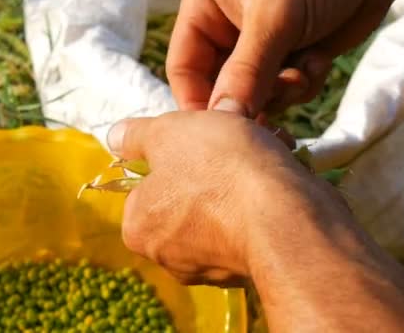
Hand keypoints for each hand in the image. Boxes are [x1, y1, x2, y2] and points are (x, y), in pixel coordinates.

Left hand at [107, 111, 403, 331]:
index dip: (174, 152)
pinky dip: (263, 200)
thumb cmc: (218, 169)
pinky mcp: (251, 269)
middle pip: (187, 195)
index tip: (200, 138)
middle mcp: (169, 257)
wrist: (287, 218)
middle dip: (212, 164)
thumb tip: (116, 137)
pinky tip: (282, 176)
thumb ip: (136, 135)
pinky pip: (251, 225)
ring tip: (266, 149)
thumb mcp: (168, 133)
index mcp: (139, 228)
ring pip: (223, 208)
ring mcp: (211, 268)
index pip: (148, 183)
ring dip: (242, 176)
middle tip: (236, 136)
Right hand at [167, 0, 398, 116]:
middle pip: (222, 87)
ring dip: (281, 94)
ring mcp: (264, 45)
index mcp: (206, 10)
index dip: (198, 103)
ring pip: (258, 94)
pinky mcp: (297, 54)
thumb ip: (247, 71)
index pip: (185, 67)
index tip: (216, 132)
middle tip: (269, 111)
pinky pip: (290, 89)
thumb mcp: (273, 16)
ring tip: (301, 73)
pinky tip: (318, 59)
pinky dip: (305, 83)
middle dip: (247, 101)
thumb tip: (225, 119)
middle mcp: (230, 30)